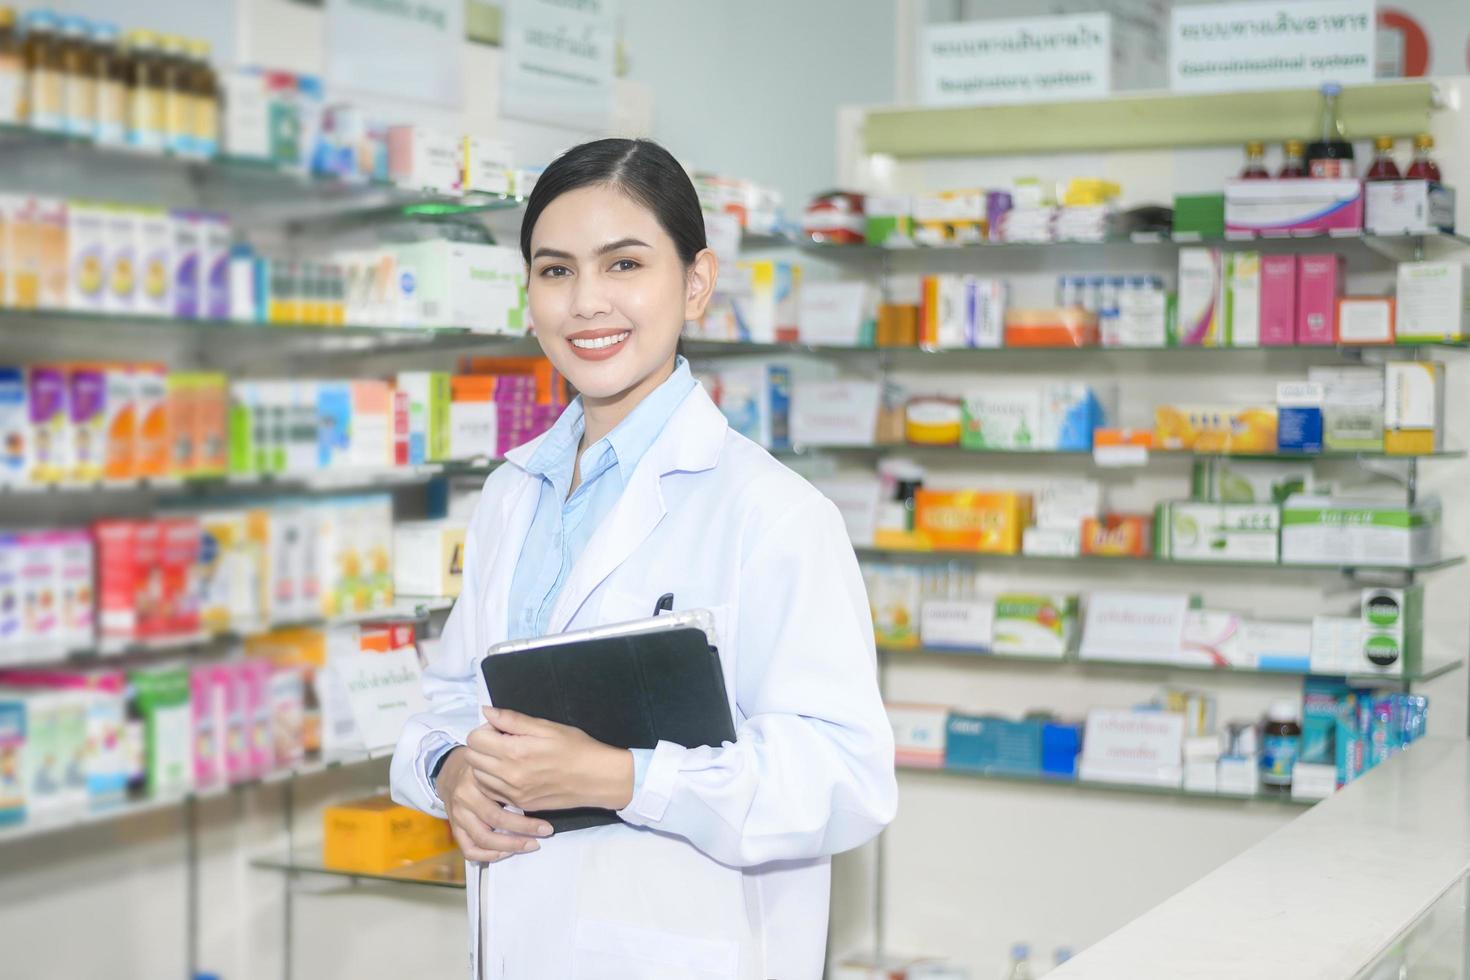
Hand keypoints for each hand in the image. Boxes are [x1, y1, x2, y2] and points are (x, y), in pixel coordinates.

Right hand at [438, 746, 553, 862]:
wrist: (450, 770)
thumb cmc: (479, 767)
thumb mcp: (495, 763)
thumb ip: (511, 777)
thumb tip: (541, 792)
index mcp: (477, 778)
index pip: (504, 799)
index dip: (528, 813)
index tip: (547, 825)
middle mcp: (465, 797)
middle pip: (496, 820)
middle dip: (524, 830)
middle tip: (544, 833)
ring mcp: (458, 815)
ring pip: (482, 839)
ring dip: (508, 846)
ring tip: (528, 845)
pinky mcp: (455, 828)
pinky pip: (469, 849)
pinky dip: (487, 856)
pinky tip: (505, 852)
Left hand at [464, 707, 634, 812]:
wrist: (597, 778)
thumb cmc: (576, 747)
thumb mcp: (546, 727)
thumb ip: (512, 720)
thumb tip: (486, 711)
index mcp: (514, 752)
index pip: (475, 739)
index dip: (485, 729)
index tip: (502, 729)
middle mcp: (509, 775)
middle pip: (472, 758)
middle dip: (482, 746)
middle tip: (502, 741)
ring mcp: (513, 793)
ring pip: (478, 777)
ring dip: (485, 764)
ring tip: (506, 757)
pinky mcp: (519, 803)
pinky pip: (492, 792)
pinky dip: (493, 781)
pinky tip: (511, 773)